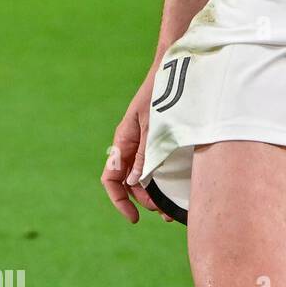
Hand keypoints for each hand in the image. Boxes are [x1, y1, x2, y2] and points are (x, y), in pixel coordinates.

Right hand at [101, 68, 174, 222]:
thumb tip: (134, 182)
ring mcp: (142, 143)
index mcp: (123, 142)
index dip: (119, 200)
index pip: (111, 179)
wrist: (173, 69)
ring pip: (142, 175)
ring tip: (169, 208)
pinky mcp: (156, 139)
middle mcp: (130, 145)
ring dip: (153, 192)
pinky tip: (173, 187)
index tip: (134, 217)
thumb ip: (144, 153)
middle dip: (142, 200)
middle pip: (128, 182)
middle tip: (162, 213)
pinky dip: (161, 178)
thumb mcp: (152, 125)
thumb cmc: (160, 93)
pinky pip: (153, 164)